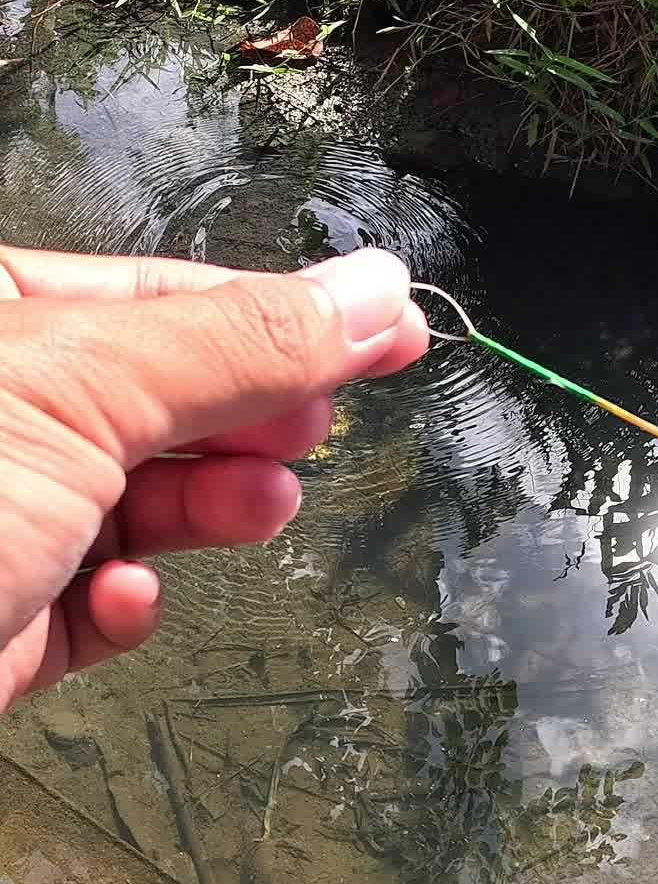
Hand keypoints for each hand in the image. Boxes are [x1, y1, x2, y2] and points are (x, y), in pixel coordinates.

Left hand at [0, 244, 427, 711]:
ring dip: (211, 504)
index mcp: (2, 315)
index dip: (289, 310)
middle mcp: (1, 409)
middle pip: (166, 394)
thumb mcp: (84, 387)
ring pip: (143, 498)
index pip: (172, 294)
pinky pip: (93, 598)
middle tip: (314, 430)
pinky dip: (126, 598)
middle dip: (248, 413)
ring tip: (255, 506)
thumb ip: (236, 337)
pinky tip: (124, 595)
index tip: (393, 328)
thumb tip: (372, 284)